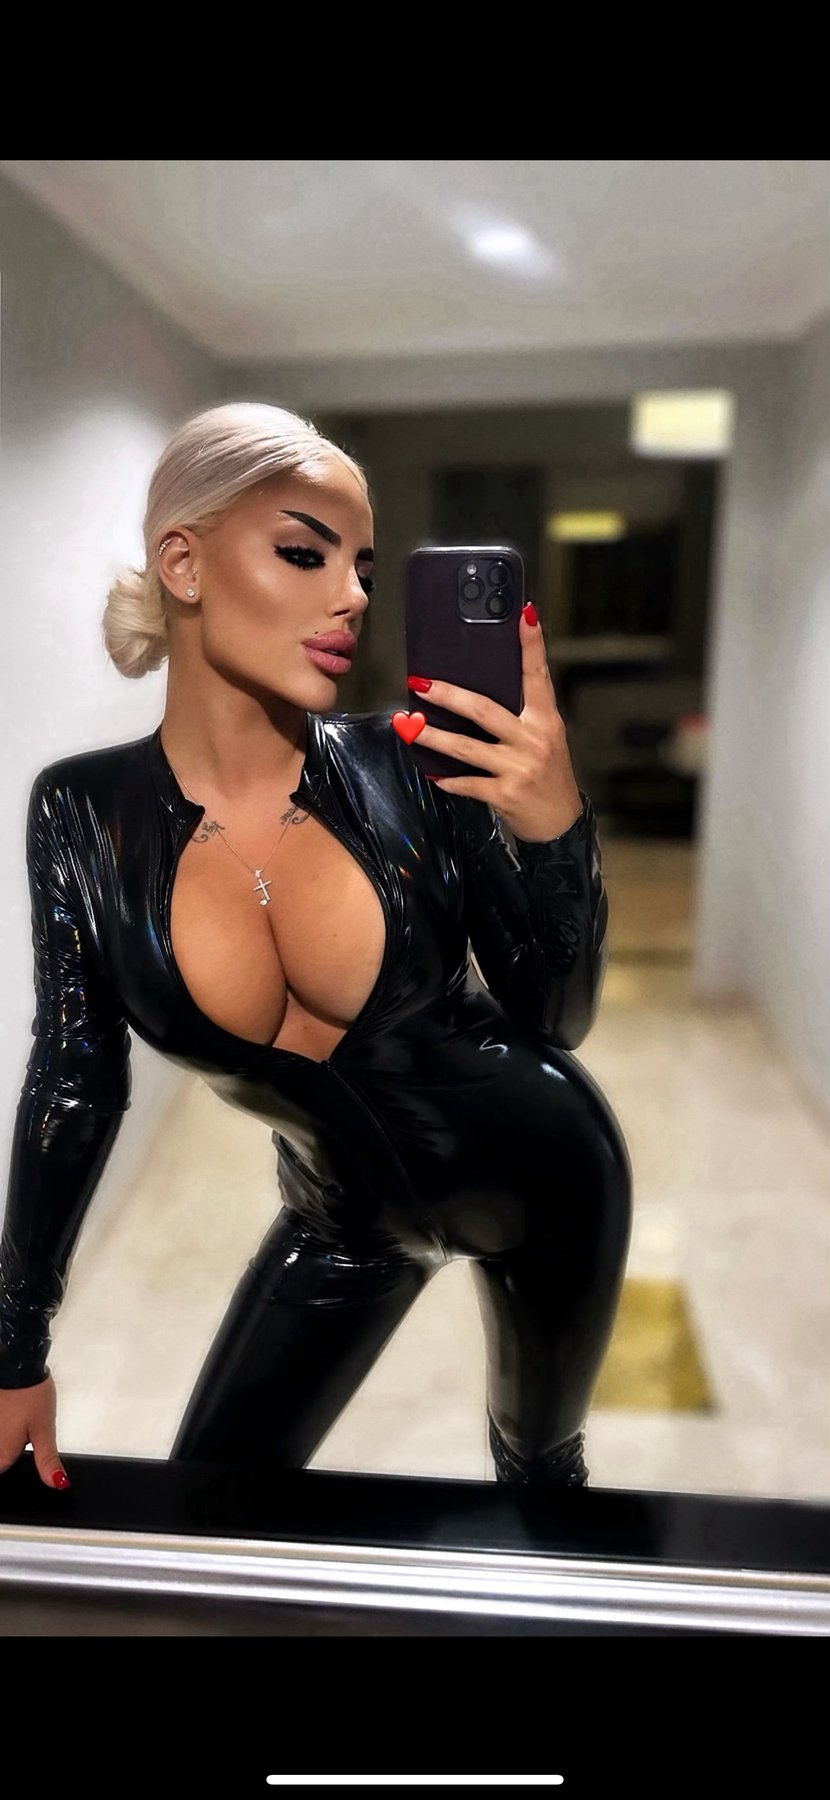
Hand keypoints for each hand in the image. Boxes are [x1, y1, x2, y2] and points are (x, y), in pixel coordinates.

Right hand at [0, 1374, 69, 1488]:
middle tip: (25, 1427)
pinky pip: (0, 1428)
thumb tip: (57, 1483)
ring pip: (1, 1441)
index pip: (6, 1472)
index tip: (25, 1446)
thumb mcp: (45, 1429)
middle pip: (2, 1458)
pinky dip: (5, 1425)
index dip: (17, 1463)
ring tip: (20, 1417)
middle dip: (12, 1448)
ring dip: (8, 1434)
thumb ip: (48, 1460)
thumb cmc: (30, 1394)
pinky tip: (13, 1412)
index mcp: (3, 1455)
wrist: (16, 1364)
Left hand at [401, 602, 583, 841]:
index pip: (537, 674)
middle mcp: (533, 740)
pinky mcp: (504, 794)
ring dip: (431, 736)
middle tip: (420, 682)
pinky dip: (447, 779)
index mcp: (545, 719)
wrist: (561, 822)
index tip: (523, 614)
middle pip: (484, 710)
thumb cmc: (549, 774)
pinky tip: (431, 773)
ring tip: (406, 725)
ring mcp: (518, 767)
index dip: (531, 644)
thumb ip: (521, 713)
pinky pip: (467, 783)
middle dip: (448, 695)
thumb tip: (481, 688)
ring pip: (465, 748)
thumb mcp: (546, 736)